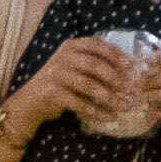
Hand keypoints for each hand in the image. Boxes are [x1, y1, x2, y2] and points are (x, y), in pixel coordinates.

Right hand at [6, 32, 140, 138]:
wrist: (29, 103)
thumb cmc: (59, 84)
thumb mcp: (74, 66)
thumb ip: (94, 63)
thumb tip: (128, 70)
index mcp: (70, 46)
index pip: (96, 44)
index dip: (116, 54)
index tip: (131, 66)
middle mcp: (62, 57)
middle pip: (95, 65)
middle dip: (116, 78)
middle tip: (130, 90)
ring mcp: (55, 74)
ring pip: (89, 86)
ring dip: (109, 98)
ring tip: (123, 106)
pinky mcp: (52, 93)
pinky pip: (79, 103)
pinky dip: (96, 111)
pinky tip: (108, 117)